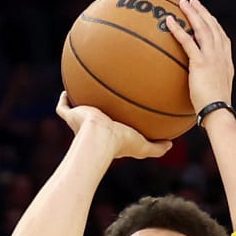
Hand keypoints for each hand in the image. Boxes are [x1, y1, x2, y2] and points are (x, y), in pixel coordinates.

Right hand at [54, 93, 170, 159]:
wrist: (99, 138)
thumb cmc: (120, 143)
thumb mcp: (143, 147)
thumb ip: (156, 148)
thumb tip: (171, 145)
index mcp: (109, 136)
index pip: (112, 130)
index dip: (116, 125)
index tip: (122, 117)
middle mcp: (93, 130)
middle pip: (95, 119)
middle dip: (98, 111)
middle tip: (104, 100)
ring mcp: (80, 122)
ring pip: (78, 111)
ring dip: (81, 102)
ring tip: (85, 89)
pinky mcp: (71, 115)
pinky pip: (63, 106)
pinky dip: (64, 98)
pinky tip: (68, 87)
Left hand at [163, 0, 234, 115]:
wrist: (219, 112)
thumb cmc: (215, 109)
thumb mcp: (215, 93)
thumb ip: (208, 84)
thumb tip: (197, 87)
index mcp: (226, 62)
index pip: (221, 37)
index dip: (214, 23)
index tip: (206, 15)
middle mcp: (221, 56)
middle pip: (212, 27)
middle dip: (202, 12)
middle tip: (192, 1)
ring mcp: (212, 58)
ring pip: (202, 29)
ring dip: (192, 13)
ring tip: (182, 2)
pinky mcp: (201, 63)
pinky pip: (188, 42)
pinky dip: (178, 29)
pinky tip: (169, 21)